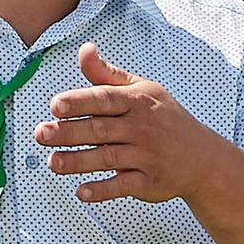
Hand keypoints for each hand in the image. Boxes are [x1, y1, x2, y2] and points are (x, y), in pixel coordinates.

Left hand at [33, 43, 215, 205]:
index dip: (80, 101)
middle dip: (69, 132)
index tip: (56, 105)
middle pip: (101, 129)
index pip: (105, 99)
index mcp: (137, 102)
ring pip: (108, 158)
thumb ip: (107, 74)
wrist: (202, 158)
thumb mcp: (142, 90)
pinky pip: (123, 186)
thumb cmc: (166, 119)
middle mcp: (141, 128)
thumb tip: (84, 51)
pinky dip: (103, 190)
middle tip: (41, 133)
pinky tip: (82, 192)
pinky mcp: (147, 181)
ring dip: (78, 161)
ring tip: (52, 162)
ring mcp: (145, 156)